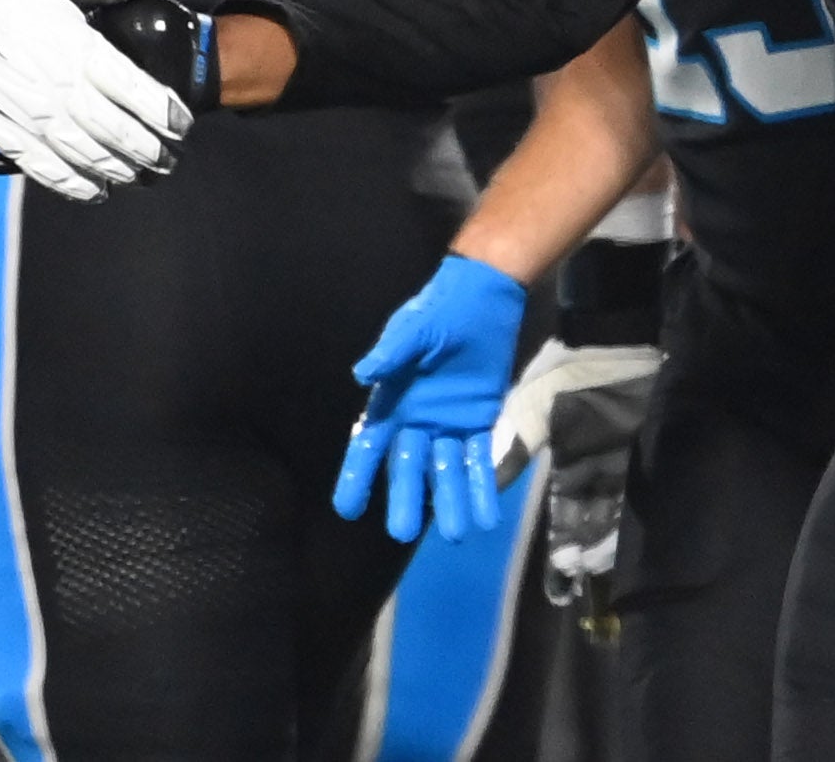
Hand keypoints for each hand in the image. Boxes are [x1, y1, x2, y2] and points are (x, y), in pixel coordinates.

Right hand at [0, 0, 190, 201]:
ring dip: (113, 169)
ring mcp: (24, 110)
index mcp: (73, 44)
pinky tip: (92, 190)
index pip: (129, 86)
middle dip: (145, 149)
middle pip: (110, 126)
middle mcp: (52, 81)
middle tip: (167, 160)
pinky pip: (39, 163)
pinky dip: (68, 182)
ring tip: (137, 177)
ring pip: (79, 150)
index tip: (182, 125)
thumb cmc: (9, 0)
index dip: (161, 110)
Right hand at [333, 253, 526, 542]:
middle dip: (405, 499)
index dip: (356, 476)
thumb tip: (363, 373)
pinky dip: (482, 486)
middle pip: (407, 468)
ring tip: (456, 535)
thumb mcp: (413, 330)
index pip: (369, 446)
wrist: (481, 300)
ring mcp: (449, 426)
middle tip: (402, 533)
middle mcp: (417, 422)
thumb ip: (392, 352)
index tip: (348, 508)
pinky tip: (486, 514)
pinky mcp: (479, 422)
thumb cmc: (440, 312)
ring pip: (445, 472)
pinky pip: (478, 460)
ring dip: (449, 501)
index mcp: (392, 403)